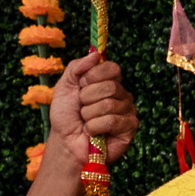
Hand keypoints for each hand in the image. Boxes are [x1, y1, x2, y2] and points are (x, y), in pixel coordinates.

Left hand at [46, 51, 136, 170]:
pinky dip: (95, 127)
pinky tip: (93, 132)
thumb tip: (94, 54)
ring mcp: (127, 111)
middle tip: (82, 107)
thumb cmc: (66, 116)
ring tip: (86, 122)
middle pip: (111, 86)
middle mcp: (121, 94)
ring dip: (89, 115)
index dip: (93, 76)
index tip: (81, 85)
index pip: (112, 68)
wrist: (66, 141)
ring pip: (109, 105)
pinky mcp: (129, 128)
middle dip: (88, 98)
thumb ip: (77, 67)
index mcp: (107, 82)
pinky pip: (112, 120)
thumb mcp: (64, 86)